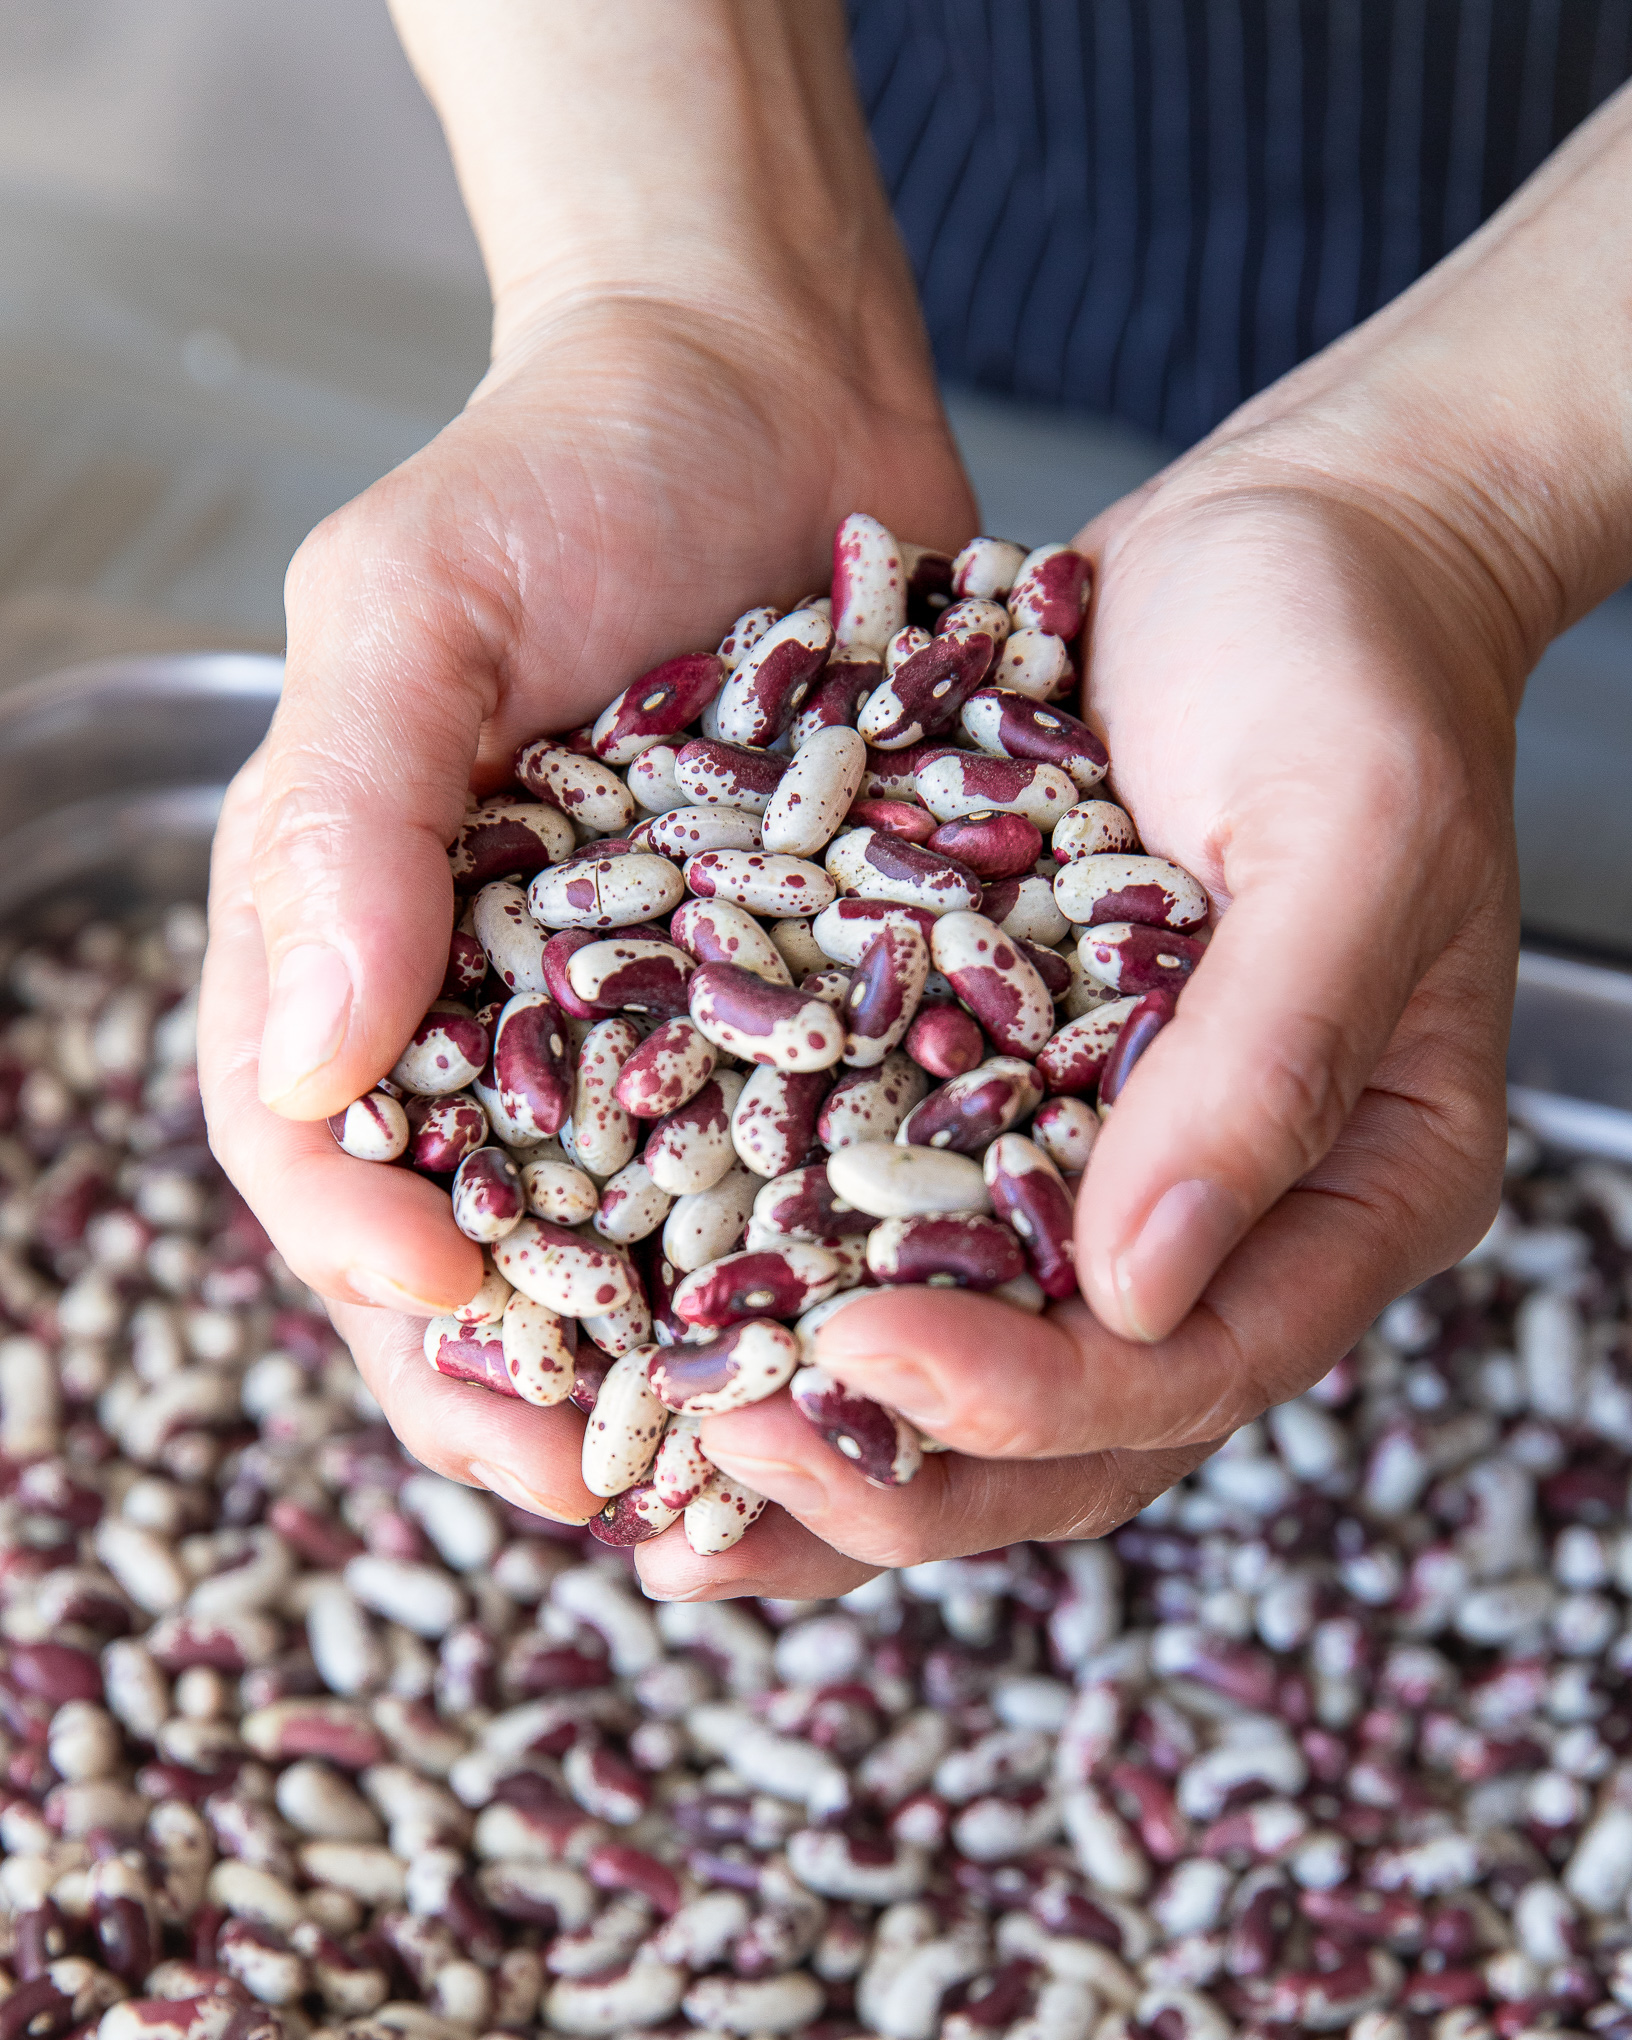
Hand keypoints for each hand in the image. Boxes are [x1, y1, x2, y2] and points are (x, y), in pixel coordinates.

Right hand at [198, 282, 973, 1527]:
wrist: (768, 391)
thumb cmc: (561, 474)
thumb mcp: (410, 610)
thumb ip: (344, 818)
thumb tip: (321, 1065)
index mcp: (357, 940)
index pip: (309, 1144)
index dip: (358, 1250)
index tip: (449, 1306)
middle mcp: (494, 1012)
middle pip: (466, 1249)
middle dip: (515, 1382)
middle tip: (595, 1481)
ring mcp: (649, 1023)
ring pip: (630, 1251)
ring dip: (670, 1374)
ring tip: (740, 1471)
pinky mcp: (795, 1004)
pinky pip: (793, 1161)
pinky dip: (815, 1262)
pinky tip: (878, 1337)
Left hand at [658, 448, 1518, 1595]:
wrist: (1283, 546)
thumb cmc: (1346, 664)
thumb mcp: (1346, 833)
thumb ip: (1267, 1062)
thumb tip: (1134, 1289)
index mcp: (1352, 1194)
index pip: (1185, 1368)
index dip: (1025, 1394)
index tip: (862, 1343)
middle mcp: (1223, 1218)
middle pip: (1062, 1434)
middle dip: (891, 1465)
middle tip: (725, 1452)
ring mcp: (1102, 1173)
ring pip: (960, 1374)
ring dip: (815, 1443)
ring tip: (657, 1485)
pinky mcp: (994, 1102)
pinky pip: (888, 1241)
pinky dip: (781, 1301)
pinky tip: (655, 1335)